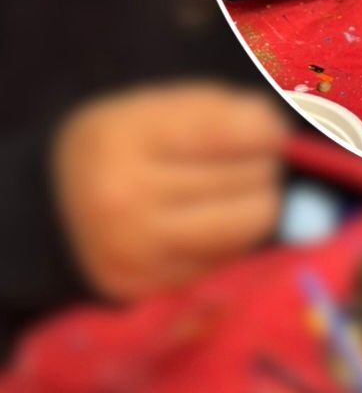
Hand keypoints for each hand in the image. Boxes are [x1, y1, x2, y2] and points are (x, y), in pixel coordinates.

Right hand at [53, 83, 288, 300]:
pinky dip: (232, 237)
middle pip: (247, 180)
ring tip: (244, 186)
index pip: (230, 133)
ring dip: (259, 202)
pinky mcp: (146, 288)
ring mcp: (133, 251)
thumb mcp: (158, 103)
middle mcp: (124, 199)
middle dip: (264, 165)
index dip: (266, 129)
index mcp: (125, 138)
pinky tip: (213, 219)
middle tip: (254, 158)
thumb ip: (222, 109)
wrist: (55, 202)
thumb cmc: (124, 141)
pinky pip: (226, 259)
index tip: (270, 128)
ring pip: (247, 226)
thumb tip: (275, 134)